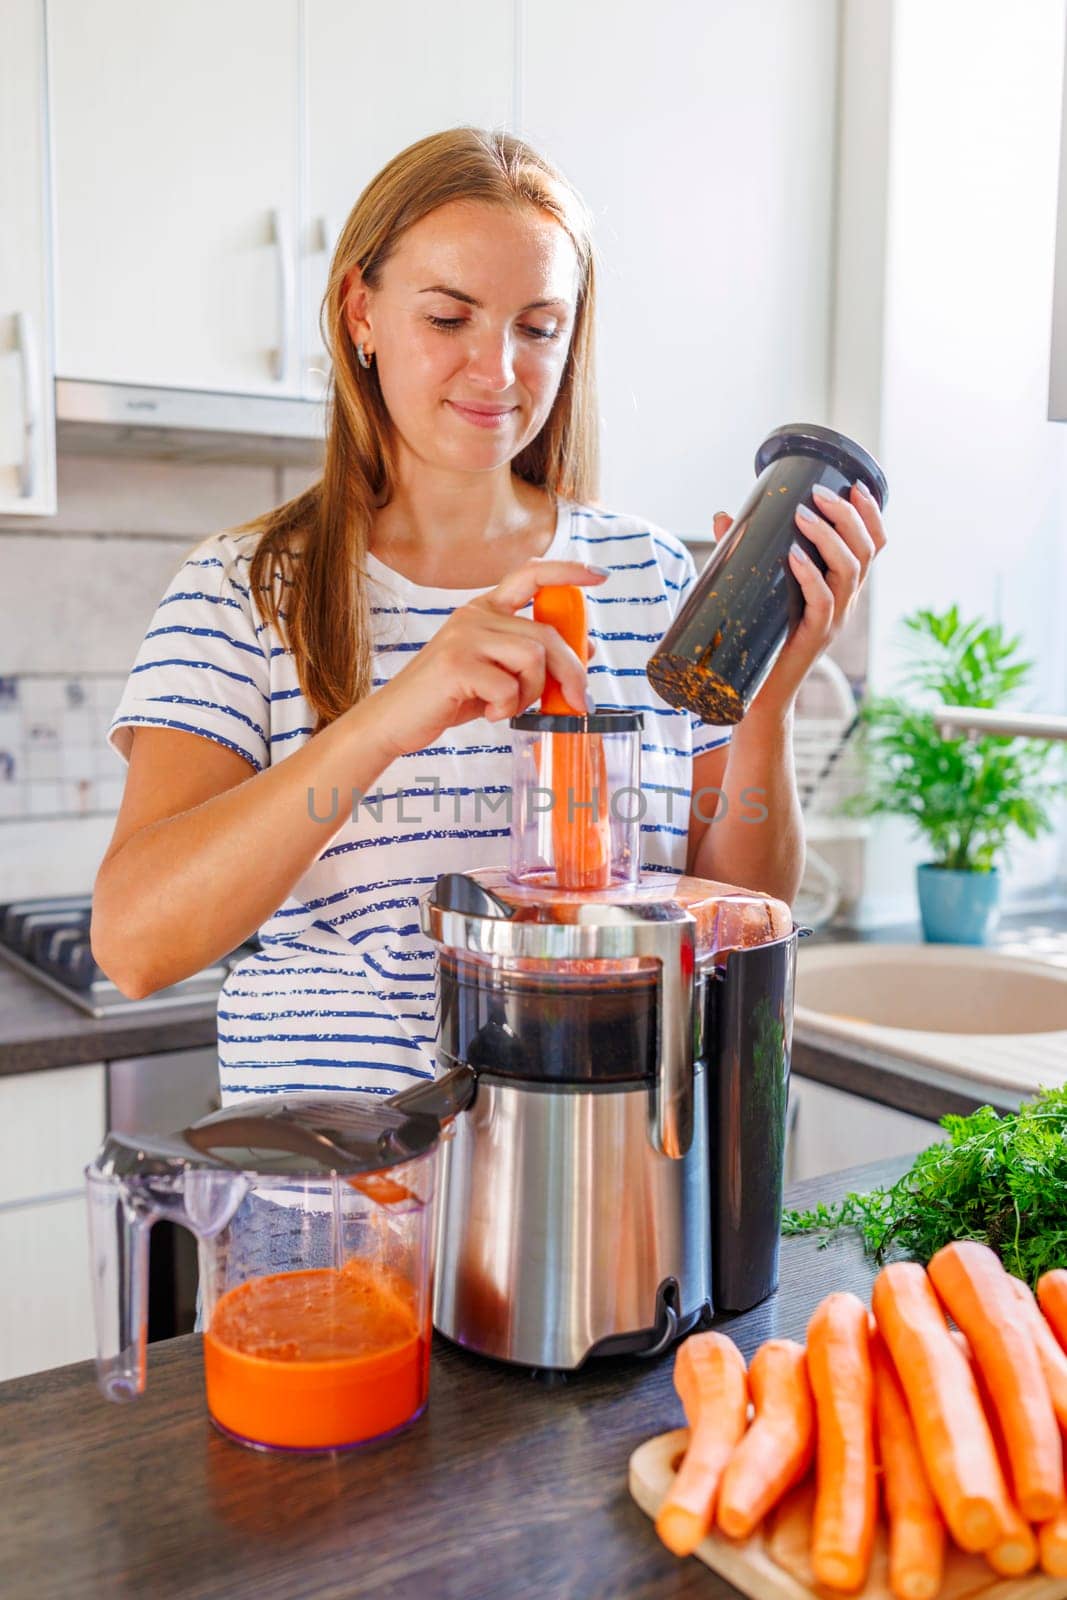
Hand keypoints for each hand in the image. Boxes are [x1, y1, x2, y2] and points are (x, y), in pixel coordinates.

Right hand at [366, 558, 605, 758]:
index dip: (567, 572)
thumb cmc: (448, 696)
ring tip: (508, 707)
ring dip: (532, 693)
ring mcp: (464, 637)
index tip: (599, 576)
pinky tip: (487, 713)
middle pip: (546, 634)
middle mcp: (475, 615)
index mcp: (485, 610)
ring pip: (533, 659)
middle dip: (572, 672)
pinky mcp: (456, 664)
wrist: (396, 719)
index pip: (531, 575)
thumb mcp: (496, 672)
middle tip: (580, 702)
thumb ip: (532, 658)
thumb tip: (585, 649)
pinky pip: (508, 687)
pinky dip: (506, 709)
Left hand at [710, 480, 885, 719]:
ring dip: (830, 538)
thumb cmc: (760, 638)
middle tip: (820, 494)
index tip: (855, 485)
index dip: (870, 514)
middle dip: (848, 516)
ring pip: (850, 572)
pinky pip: (822, 603)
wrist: (757, 695)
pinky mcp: (815, 638)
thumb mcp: (759, 589)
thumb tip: (723, 514)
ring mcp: (833, 620)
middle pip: (866, 551)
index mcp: (841, 587)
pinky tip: (794, 557)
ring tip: (804, 515)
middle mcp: (846, 602)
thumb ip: (745, 553)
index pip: (872, 546)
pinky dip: (811, 576)